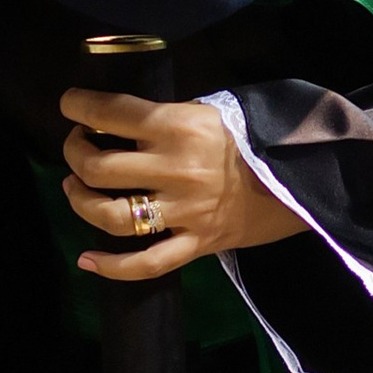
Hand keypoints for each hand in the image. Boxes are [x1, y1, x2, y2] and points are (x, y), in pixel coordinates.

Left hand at [60, 87, 307, 282]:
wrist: (302, 178)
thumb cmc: (253, 136)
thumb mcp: (209, 109)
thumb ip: (163, 116)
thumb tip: (115, 118)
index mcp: (176, 126)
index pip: (108, 113)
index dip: (76, 106)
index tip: (70, 105)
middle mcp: (173, 169)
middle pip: (97, 167)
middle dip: (74, 154)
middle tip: (77, 148)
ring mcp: (183, 211)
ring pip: (110, 216)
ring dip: (80, 203)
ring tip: (76, 190)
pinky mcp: (195, 244)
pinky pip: (145, 264)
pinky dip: (111, 267)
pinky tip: (87, 260)